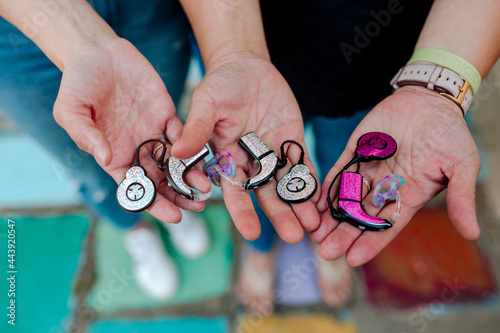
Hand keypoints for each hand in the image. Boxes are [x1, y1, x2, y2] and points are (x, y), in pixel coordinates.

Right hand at [53, 37, 208, 222]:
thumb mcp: (70, 110)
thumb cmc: (78, 82)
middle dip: (178, 196)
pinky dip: (195, 148)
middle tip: (198, 206)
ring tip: (206, 188)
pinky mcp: (166, 114)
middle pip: (160, 180)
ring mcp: (152, 132)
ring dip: (190, 176)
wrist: (97, 52)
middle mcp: (135, 148)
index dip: (154, 203)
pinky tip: (206, 160)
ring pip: (175, 161)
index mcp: (113, 154)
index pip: (136, 186)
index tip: (172, 215)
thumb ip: (86, 136)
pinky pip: (183, 134)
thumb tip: (107, 160)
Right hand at [172, 53, 319, 241]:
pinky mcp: (292, 142)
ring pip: (287, 185)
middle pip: (265, 195)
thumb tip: (177, 151)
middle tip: (293, 237)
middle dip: (279, 215)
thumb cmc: (220, 85)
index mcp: (226, 159)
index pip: (234, 191)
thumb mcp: (207, 103)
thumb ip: (197, 127)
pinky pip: (303, 165)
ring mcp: (273, 154)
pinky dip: (312, 182)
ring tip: (313, 226)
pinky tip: (322, 200)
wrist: (245, 67)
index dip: (242, 212)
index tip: (253, 232)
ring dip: (299, 205)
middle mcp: (250, 164)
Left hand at [313, 86, 480, 265]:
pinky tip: (313, 202)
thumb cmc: (450, 133)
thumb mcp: (461, 165)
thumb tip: (473, 233)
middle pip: (361, 216)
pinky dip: (326, 187)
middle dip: (343, 234)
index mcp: (409, 195)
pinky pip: (339, 171)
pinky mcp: (355, 151)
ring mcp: (369, 169)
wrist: (430, 99)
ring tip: (314, 233)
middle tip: (325, 252)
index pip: (386, 226)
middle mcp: (385, 187)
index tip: (352, 259)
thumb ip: (461, 197)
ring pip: (346, 198)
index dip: (370, 242)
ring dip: (330, 216)